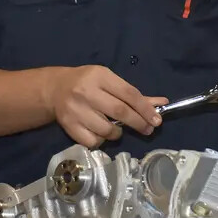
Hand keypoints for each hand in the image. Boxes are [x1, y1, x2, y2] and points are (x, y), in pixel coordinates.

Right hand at [43, 65, 165, 148]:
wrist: (55, 89)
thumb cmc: (89, 83)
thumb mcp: (110, 81)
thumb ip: (134, 94)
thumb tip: (162, 103)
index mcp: (100, 76)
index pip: (129, 94)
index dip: (145, 108)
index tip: (157, 119)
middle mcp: (86, 92)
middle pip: (120, 112)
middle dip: (139, 123)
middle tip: (149, 129)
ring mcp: (76, 110)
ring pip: (107, 129)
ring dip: (119, 133)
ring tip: (119, 130)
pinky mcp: (68, 126)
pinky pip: (93, 141)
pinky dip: (102, 140)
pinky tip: (101, 133)